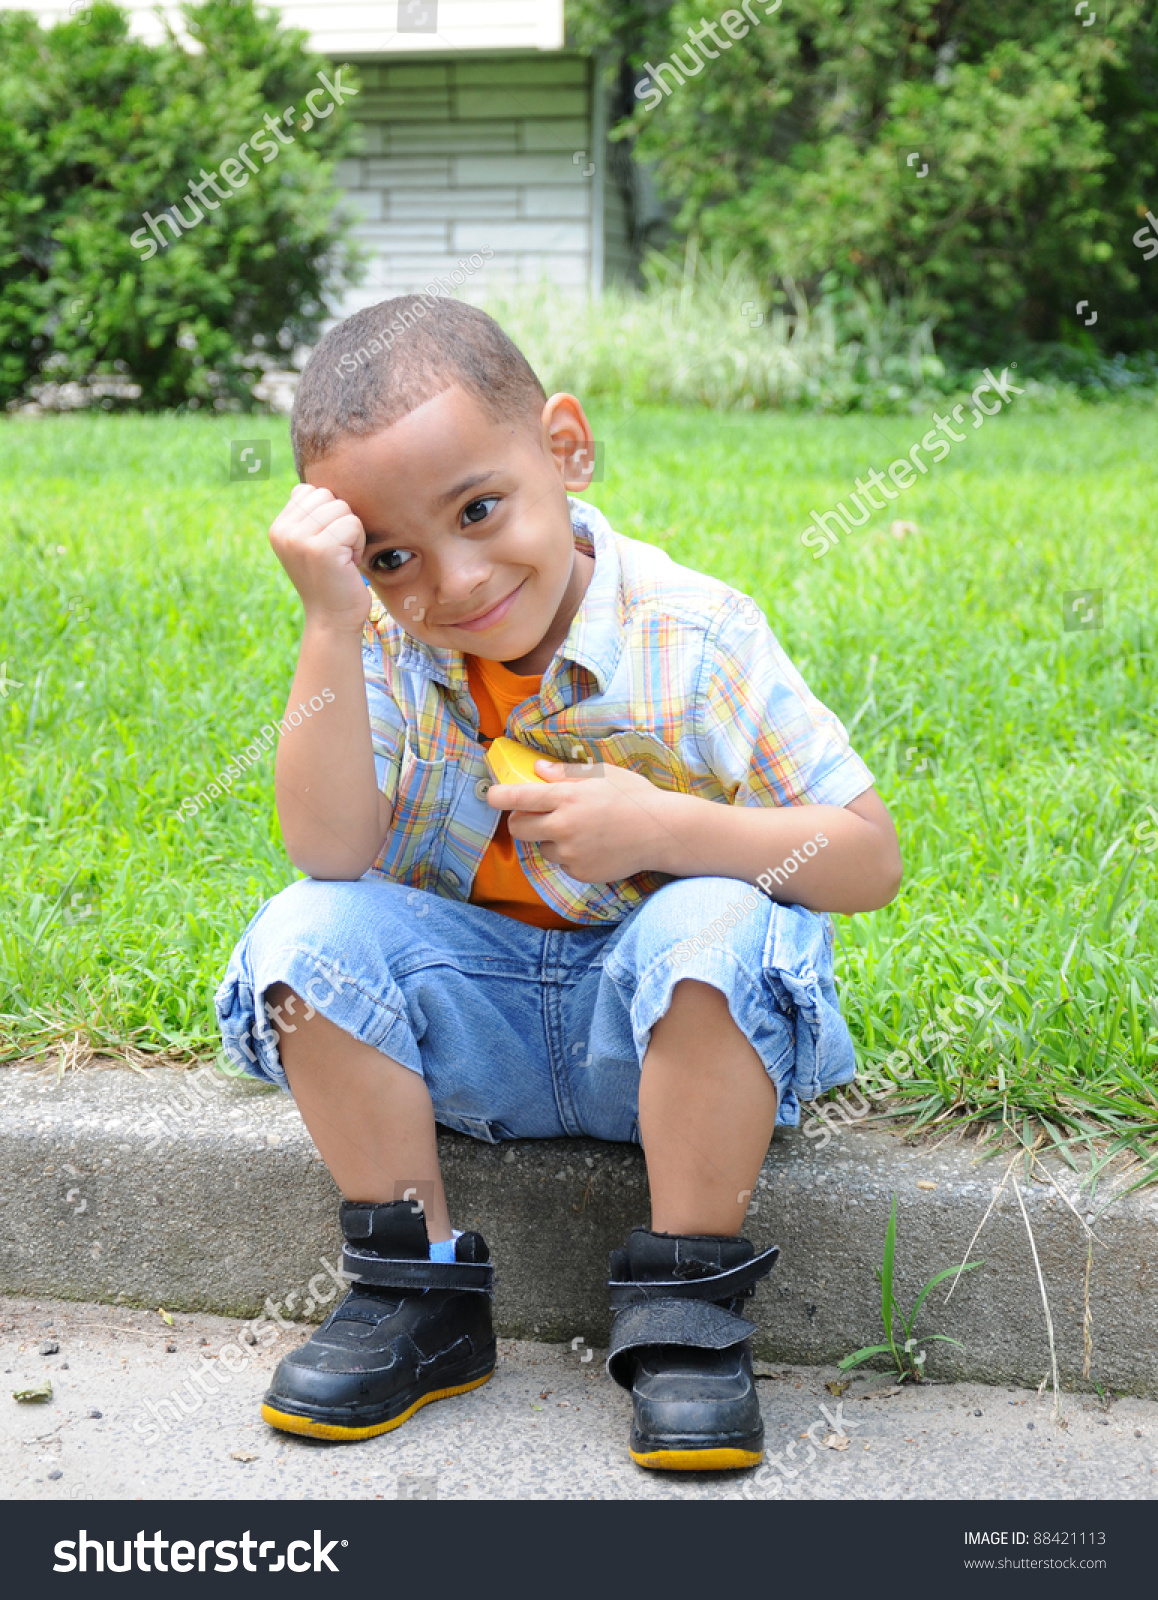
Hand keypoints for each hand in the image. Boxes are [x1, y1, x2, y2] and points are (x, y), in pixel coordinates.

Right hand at [268, 483, 370, 633]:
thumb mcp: (311, 542)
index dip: (328, 514)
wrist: (332, 619)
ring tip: (342, 558)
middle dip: (341, 521)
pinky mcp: (320, 549)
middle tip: (337, 552)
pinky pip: (353, 524)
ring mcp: (299, 539)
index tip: (326, 543)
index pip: (311, 491)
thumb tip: (312, 485)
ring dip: (351, 533)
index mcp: (278, 527)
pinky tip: (347, 564)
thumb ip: (310, 514)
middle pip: (327, 495)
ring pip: (342, 508)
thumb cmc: (331, 578)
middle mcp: (283, 531)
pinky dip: (358, 544)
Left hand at [487, 758, 675, 881]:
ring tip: (580, 830)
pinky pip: (563, 863)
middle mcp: (563, 826)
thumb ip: (566, 773)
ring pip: (542, 847)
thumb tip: (538, 770)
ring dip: (551, 839)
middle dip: (521, 821)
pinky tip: (593, 845)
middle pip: (518, 828)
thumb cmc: (634, 797)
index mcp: (567, 797)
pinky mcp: (579, 872)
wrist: (662, 832)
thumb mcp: (602, 775)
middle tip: (537, 815)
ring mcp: (571, 853)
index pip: (517, 797)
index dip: (498, 796)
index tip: (491, 795)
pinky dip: (571, 855)